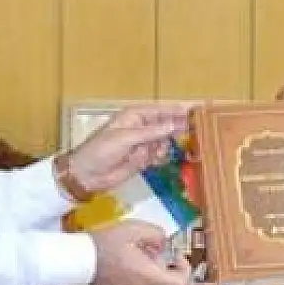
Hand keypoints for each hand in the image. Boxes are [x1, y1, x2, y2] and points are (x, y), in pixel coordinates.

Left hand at [67, 104, 190, 193]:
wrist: (87, 175)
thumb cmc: (101, 150)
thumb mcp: (126, 138)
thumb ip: (152, 132)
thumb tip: (176, 123)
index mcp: (135, 116)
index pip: (161, 110)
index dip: (178, 110)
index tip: (196, 112)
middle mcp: (142, 127)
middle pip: (166, 125)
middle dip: (179, 128)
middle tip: (197, 132)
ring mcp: (143, 144)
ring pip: (166, 141)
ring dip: (170, 145)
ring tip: (174, 150)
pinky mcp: (144, 159)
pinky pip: (160, 155)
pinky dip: (164, 157)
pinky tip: (163, 160)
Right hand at [89, 221, 213, 284]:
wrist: (81, 259)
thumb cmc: (106, 244)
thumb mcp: (134, 230)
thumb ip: (157, 235)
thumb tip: (165, 243)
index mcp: (150, 277)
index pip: (181, 283)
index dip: (186, 269)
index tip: (178, 254)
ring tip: (184, 274)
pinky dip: (163, 284)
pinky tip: (160, 271)